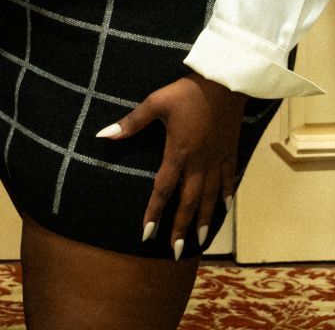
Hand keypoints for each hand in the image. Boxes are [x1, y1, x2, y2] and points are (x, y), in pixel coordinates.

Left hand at [97, 72, 247, 257]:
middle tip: (176, 250)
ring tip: (200, 240)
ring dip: (204, 220)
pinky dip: (225, 196)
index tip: (147, 234)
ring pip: (210, 197)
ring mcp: (216, 160)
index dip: (154, 213)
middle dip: (180, 227)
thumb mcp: (155, 103)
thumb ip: (131, 123)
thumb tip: (104, 135)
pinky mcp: (230, 152)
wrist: (224, 83)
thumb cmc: (186, 92)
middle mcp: (198, 163)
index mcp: (178, 153)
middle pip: (188, 202)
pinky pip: (228, 180)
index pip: (163, 190)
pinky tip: (224, 208)